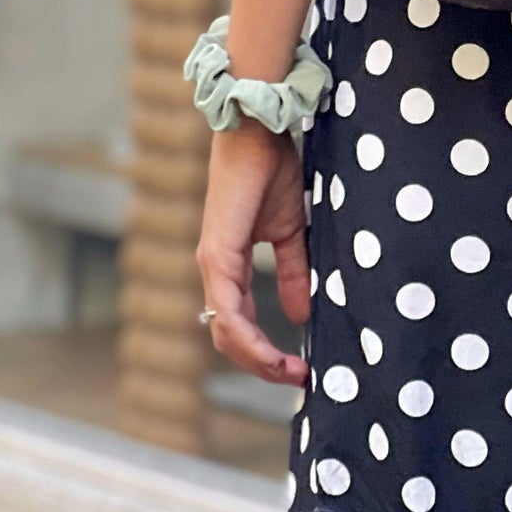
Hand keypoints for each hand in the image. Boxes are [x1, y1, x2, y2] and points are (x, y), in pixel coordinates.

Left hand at [197, 122, 309, 384]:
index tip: (299, 368)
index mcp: (228, 266)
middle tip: (297, 378)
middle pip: (228, 338)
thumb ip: (292, 272)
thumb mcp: (291, 231)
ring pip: (224, 331)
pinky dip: (247, 335)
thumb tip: (300, 316)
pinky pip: (227, 309)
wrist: (259, 134)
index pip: (238, 324)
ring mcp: (212, 265)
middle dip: (261, 365)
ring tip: (288, 371)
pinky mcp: (216, 255)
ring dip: (256, 358)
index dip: (265, 351)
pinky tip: (268, 350)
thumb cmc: (272, 172)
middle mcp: (214, 271)